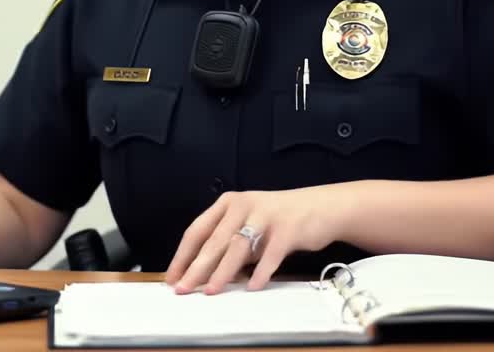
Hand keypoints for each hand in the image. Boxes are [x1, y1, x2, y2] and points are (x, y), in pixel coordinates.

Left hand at [165, 187, 338, 293]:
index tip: (173, 277)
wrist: (320, 208)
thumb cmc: (278, 220)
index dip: (183, 256)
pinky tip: (252, 286)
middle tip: (184, 288)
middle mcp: (243, 205)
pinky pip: (271, 254)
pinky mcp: (287, 228)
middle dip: (196, 267)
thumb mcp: (247, 227)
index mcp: (228, 203)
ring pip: (238, 246)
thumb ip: (228, 246)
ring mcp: (266, 215)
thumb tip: (202, 275)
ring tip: (211, 290)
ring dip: (223, 271)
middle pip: (214, 240)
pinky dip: (261, 272)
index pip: (197, 230)